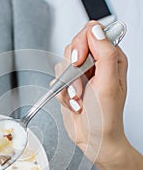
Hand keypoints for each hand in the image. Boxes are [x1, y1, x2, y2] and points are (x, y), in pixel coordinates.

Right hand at [55, 21, 128, 165]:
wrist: (95, 140)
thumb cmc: (106, 117)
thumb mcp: (109, 84)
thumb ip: (105, 54)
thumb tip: (95, 30)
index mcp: (112, 58)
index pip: (93, 31)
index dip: (82, 43)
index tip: (78, 60)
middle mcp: (97, 63)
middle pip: (74, 46)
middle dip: (72, 69)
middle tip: (79, 86)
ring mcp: (83, 74)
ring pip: (63, 64)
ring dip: (68, 85)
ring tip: (79, 99)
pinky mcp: (70, 85)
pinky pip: (57, 80)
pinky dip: (62, 94)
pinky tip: (74, 104)